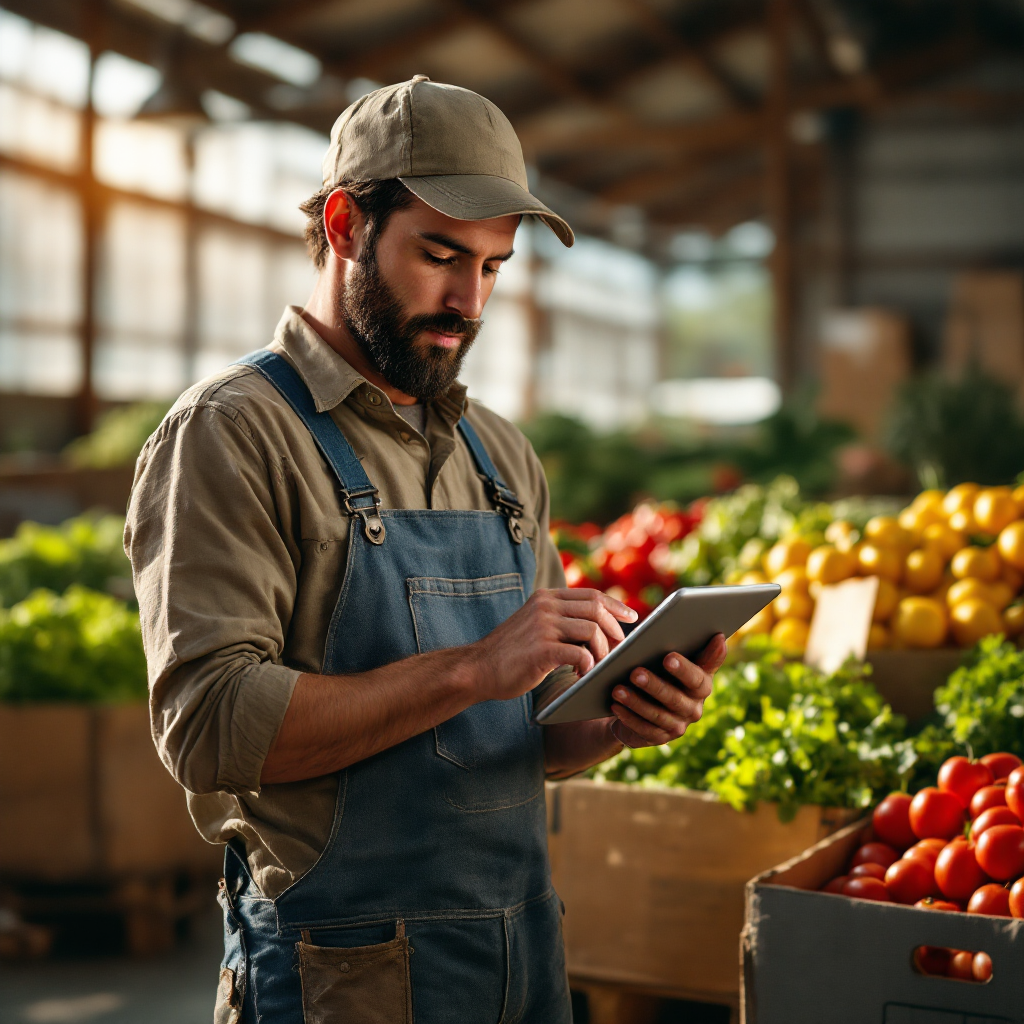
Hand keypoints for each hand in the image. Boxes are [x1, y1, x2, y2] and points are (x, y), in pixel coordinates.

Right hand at [471, 588, 636, 701]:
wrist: (478, 669)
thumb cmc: (511, 654)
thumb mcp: (535, 625)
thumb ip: (560, 619)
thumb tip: (598, 626)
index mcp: (546, 597)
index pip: (592, 595)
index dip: (616, 606)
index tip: (631, 618)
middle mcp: (545, 606)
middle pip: (597, 609)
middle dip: (615, 631)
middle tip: (619, 650)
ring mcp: (543, 626)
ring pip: (592, 631)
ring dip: (602, 652)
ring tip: (598, 667)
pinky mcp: (541, 649)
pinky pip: (579, 654)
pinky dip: (588, 666)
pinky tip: (582, 676)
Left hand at [608, 634, 727, 747]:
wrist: (640, 704)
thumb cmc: (655, 670)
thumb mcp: (663, 655)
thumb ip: (673, 642)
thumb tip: (674, 624)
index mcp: (701, 680)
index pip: (703, 671)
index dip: (688, 666)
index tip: (670, 655)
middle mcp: (695, 705)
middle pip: (677, 696)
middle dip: (655, 684)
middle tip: (635, 672)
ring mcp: (680, 724)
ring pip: (658, 714)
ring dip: (636, 701)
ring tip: (617, 689)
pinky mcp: (661, 738)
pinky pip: (645, 729)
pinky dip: (628, 717)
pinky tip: (615, 705)